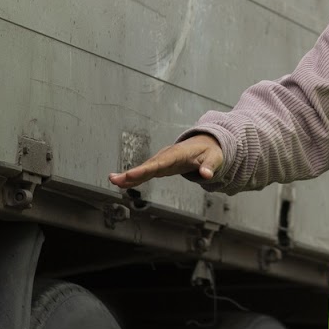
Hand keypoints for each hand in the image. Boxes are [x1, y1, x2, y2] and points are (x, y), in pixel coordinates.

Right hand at [108, 134, 223, 188]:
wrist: (207, 143)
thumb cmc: (210, 151)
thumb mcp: (215, 158)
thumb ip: (209, 166)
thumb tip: (206, 175)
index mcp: (178, 154)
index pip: (161, 163)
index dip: (146, 169)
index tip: (133, 174)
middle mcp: (166, 156)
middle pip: (148, 166)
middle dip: (132, 173)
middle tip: (115, 180)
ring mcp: (162, 161)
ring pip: (144, 169)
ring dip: (129, 176)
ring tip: (113, 181)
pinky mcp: (161, 166)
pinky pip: (146, 173)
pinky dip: (135, 178)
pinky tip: (123, 184)